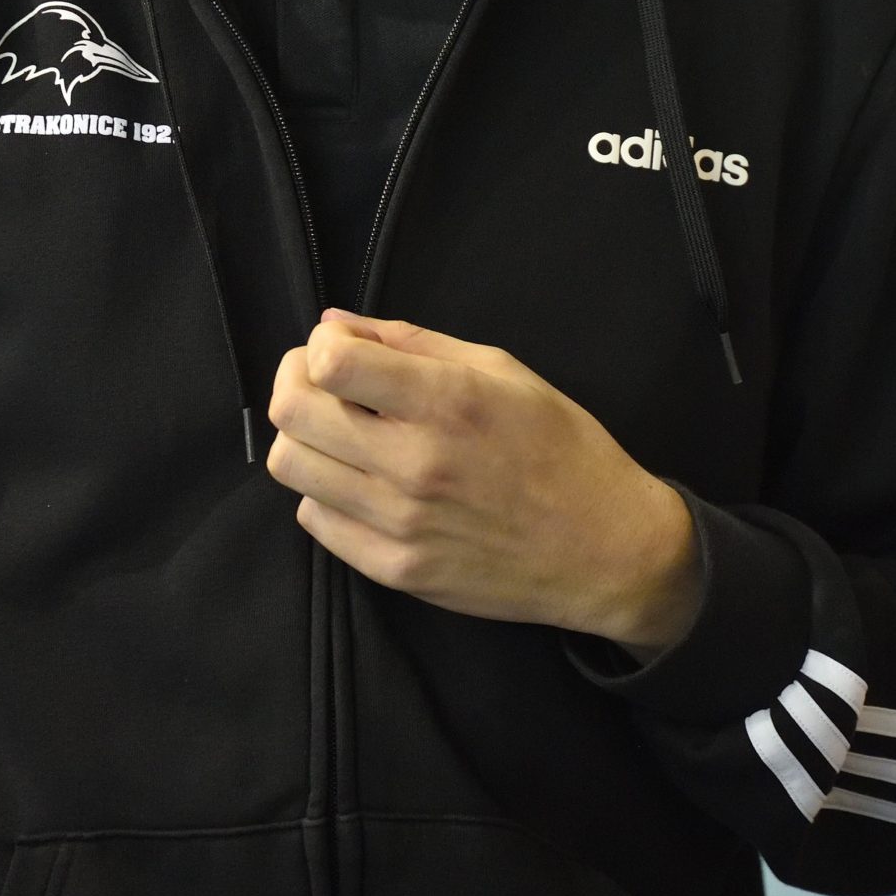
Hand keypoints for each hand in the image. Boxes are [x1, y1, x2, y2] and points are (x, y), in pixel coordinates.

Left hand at [265, 308, 704, 654]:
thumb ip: (413, 342)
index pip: (329, 362)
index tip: (343, 349)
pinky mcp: (395, 571)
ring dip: (306, 438)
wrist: (604, 549)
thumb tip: (334, 324)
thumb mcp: (502, 370)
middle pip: (292, 411)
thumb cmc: (560, 447)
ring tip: (342, 435)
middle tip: (325, 384)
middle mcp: (414, 463)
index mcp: (447, 402)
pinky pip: (315, 521)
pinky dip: (326, 493)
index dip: (321, 345)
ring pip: (291, 467)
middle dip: (296, 381)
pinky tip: (363, 482)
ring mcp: (400, 524)